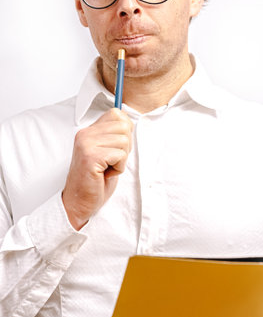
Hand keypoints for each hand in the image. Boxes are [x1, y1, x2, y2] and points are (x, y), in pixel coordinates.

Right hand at [62, 108, 132, 229]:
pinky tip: (105, 175)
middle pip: (124, 126)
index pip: (116, 114)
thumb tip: (129, 122)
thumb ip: (113, 136)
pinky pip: (120, 155)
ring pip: (124, 141)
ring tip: (107, 168)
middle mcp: (85, 134)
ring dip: (121, 159)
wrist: (78, 203)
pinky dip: (118, 168)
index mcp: (88, 131)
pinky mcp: (91, 157)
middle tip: (111, 161)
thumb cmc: (95, 180)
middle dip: (125, 147)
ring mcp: (87, 144)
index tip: (115, 148)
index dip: (124, 131)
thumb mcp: (105, 152)